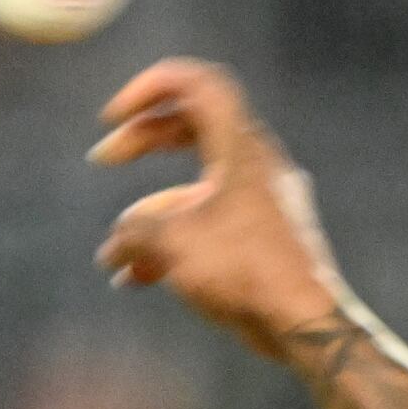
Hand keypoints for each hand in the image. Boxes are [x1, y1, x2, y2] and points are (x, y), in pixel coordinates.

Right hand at [91, 59, 346, 360]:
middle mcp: (255, 166)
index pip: (197, 83)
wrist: (306, 324)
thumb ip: (134, 230)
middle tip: (101, 159)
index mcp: (241, 146)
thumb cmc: (246, 271)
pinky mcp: (262, 241)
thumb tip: (117, 243)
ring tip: (112, 255)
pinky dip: (173, 244)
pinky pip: (210, 226)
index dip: (149, 87)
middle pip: (190, 128)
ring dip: (148, 215)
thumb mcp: (173, 243)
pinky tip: (136, 279)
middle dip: (140, 142)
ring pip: (194, 189)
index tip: (114, 115)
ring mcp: (261, 203)